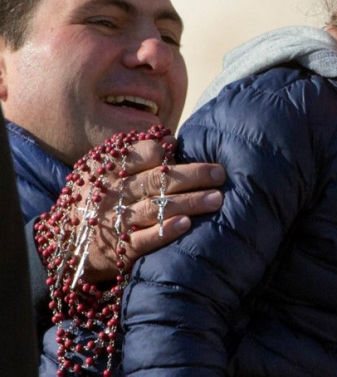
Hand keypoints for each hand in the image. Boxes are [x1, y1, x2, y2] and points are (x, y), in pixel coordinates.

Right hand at [71, 135, 223, 282]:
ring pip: (156, 208)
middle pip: (158, 179)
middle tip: (219, 174)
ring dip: (189, 202)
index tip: (192, 153)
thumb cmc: (97, 199)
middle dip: (193, 176)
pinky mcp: (119, 249)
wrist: (64, 244)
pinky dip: (164, 231)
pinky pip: (143, 239)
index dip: (168, 152)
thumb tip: (171, 139)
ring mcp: (115, 221)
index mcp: (109, 169)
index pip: (143, 154)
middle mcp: (113, 193)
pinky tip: (186, 224)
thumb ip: (135, 155)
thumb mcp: (103, 171)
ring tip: (216, 199)